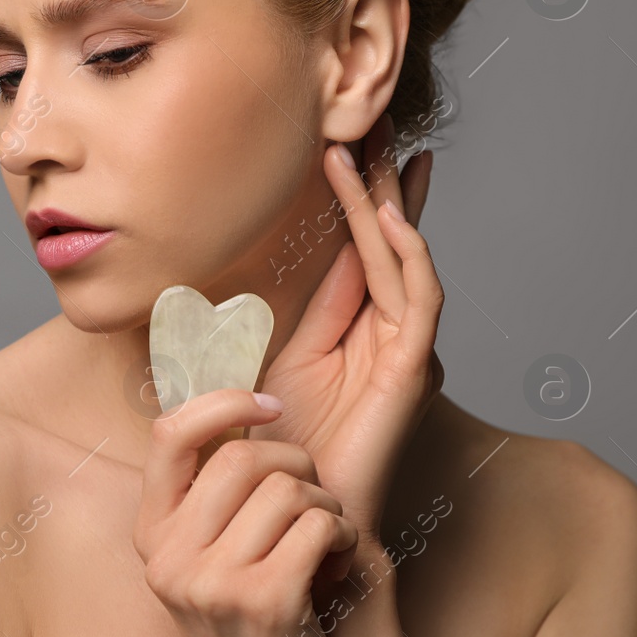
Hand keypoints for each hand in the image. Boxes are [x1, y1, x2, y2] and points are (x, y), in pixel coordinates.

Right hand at [134, 387, 359, 636]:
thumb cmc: (248, 618)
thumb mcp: (205, 556)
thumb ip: (210, 495)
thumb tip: (243, 407)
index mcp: (152, 534)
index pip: (169, 433)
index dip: (223, 403)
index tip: (270, 406)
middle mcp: (171, 556)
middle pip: (242, 456)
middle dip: (296, 462)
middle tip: (314, 494)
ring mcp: (213, 581)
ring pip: (288, 490)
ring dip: (328, 508)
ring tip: (328, 540)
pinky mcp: (264, 600)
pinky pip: (320, 525)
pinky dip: (345, 537)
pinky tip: (340, 563)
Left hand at [249, 113, 444, 542]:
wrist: (287, 518)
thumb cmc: (266, 452)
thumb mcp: (247, 364)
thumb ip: (246, 319)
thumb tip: (218, 272)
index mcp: (341, 325)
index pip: (355, 242)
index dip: (355, 192)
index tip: (346, 137)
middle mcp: (376, 331)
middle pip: (387, 238)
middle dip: (382, 179)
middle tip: (374, 119)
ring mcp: (397, 348)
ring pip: (402, 258)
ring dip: (388, 203)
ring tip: (371, 150)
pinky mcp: (408, 372)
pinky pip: (418, 302)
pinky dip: (408, 257)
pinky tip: (392, 217)